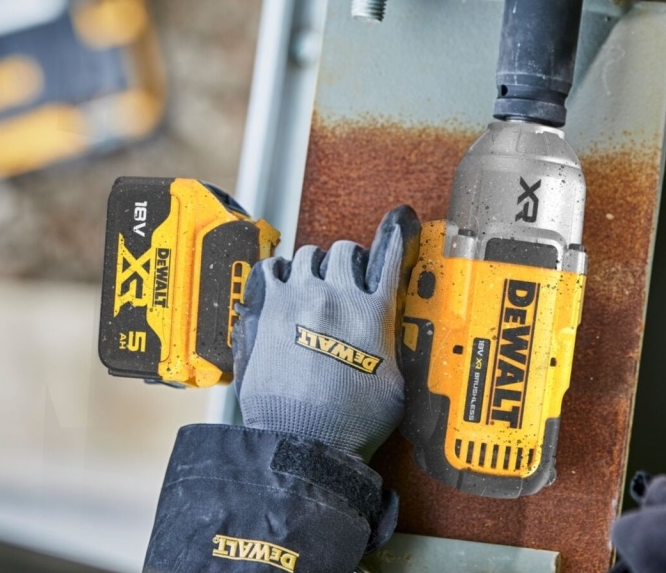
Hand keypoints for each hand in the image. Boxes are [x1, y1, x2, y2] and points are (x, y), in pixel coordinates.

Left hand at [231, 206, 420, 459]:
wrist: (303, 440)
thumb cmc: (348, 423)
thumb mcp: (394, 386)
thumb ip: (392, 350)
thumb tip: (387, 339)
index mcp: (374, 313)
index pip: (390, 258)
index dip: (396, 236)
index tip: (397, 224)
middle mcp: (338, 297)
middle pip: (344, 250)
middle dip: (345, 262)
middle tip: (341, 280)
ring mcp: (300, 298)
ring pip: (307, 254)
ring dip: (311, 267)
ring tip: (309, 286)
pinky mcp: (267, 308)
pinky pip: (271, 269)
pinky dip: (278, 274)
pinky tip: (280, 288)